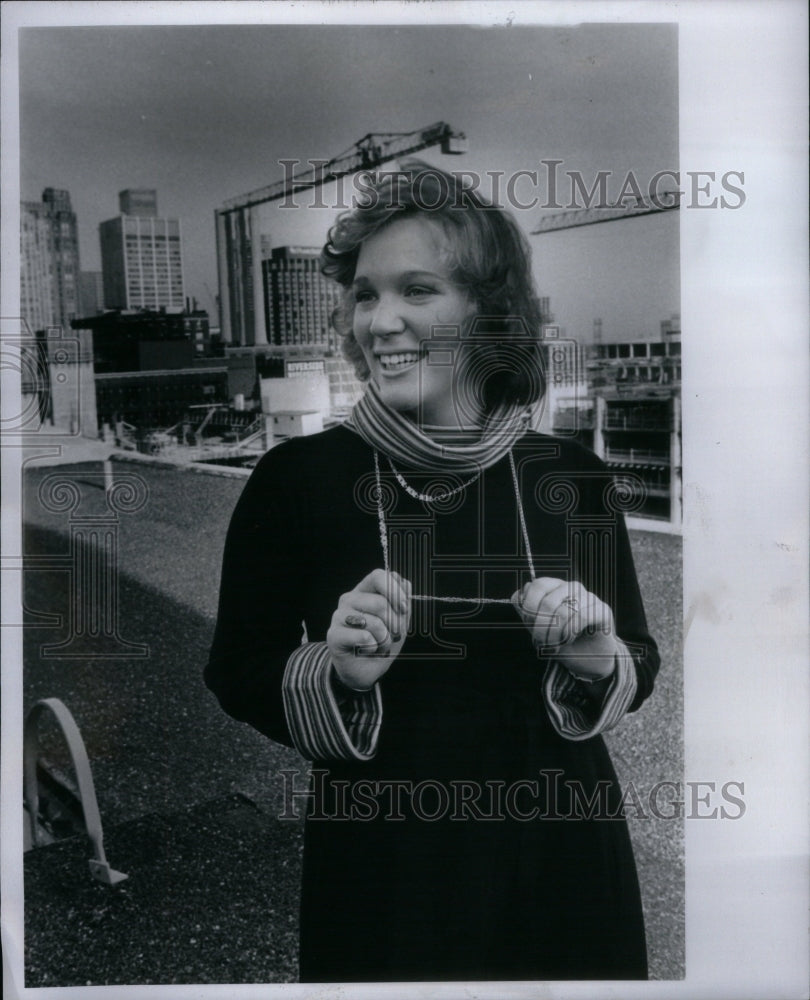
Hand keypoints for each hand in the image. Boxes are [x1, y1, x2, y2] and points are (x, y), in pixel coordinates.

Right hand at [327, 569, 411, 690]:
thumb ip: (403, 600)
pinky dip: (373, 647)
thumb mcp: (399, 620)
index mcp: (365, 591)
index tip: (404, 609)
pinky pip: (363, 637)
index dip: (394, 591)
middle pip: (379, 602)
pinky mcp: (334, 635)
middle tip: (392, 635)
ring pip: (373, 622)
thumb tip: (404, 583)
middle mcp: (349, 599)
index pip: (378, 576)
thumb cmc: (382, 641)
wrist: (366, 670)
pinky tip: (368, 649)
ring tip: (380, 644)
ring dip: (384, 639)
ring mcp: (339, 616)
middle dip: (394, 624)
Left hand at [511, 577, 618, 681]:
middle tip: (542, 642)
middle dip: (541, 628)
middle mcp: (572, 587)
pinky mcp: (602, 610)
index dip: (529, 609)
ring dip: (555, 634)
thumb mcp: (537, 628)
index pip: (537, 585)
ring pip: (564, 611)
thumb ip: (526, 611)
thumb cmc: (561, 641)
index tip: (530, 627)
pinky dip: (571, 633)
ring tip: (555, 644)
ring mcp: (589, 597)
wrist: (588, 661)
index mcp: (555, 587)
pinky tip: (570, 639)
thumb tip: (519, 594)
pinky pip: (582, 617)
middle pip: (548, 602)